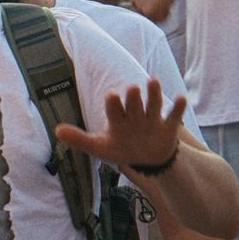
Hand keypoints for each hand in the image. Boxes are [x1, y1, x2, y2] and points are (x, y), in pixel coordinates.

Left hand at [55, 82, 186, 174]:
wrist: (147, 158)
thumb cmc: (121, 148)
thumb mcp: (100, 147)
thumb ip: (79, 139)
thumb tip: (56, 131)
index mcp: (118, 119)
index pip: (114, 109)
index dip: (113, 104)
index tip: (112, 95)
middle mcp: (135, 115)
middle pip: (134, 104)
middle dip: (133, 97)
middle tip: (133, 88)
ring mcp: (152, 119)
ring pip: (153, 103)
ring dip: (154, 93)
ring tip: (153, 81)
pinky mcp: (168, 126)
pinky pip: (174, 115)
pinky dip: (178, 107)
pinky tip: (181, 98)